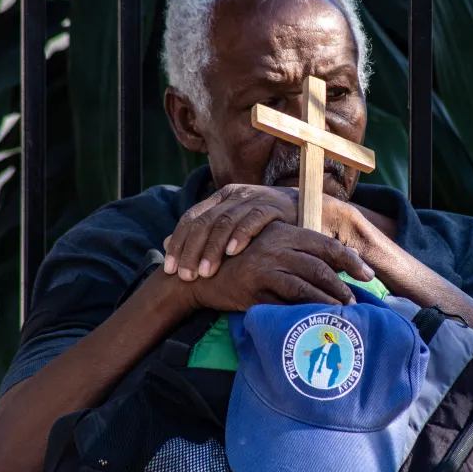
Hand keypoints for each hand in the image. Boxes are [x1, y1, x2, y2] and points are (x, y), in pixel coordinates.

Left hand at [163, 184, 355, 280]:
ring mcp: (253, 199)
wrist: (308, 211)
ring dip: (213, 248)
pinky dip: (242, 235)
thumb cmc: (265, 227)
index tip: (169, 269)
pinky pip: (254, 219)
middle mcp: (233, 195)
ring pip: (225, 222)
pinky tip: (233, 253)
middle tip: (186, 276)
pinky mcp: (273, 206)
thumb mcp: (231, 230)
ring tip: (206, 272)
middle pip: (204, 222)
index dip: (178, 243)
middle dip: (191, 250)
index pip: (190, 218)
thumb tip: (164, 244)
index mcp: (219, 198)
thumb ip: (202, 236)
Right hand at [185, 221, 374, 310]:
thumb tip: (337, 263)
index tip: (366, 273)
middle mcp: (276, 246)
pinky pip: (286, 301)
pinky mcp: (255, 288)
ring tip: (342, 313)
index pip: (324, 244)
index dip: (349, 259)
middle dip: (342, 285)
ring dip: (328, 300)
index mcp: (283, 232)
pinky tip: (317, 318)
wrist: (200, 274)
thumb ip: (297, 252)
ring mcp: (265, 267)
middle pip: (320, 265)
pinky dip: (305, 310)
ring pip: (307, 284)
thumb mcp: (269, 248)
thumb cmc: (241, 263)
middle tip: (356, 301)